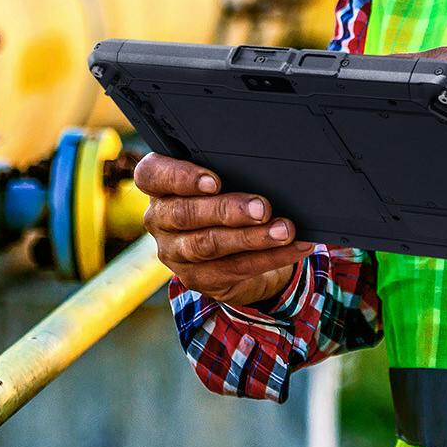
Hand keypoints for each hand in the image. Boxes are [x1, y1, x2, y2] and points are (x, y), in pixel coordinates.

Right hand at [134, 153, 316, 307]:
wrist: (232, 246)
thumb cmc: (226, 198)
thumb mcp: (223, 181)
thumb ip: (230, 172)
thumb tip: (267, 167)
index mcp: (159, 186)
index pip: (151, 175)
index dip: (181, 178)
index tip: (215, 181)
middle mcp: (159, 220)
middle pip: (185, 213)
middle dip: (227, 210)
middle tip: (263, 208)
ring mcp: (174, 252)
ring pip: (209, 244)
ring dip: (252, 238)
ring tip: (284, 231)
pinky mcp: (196, 278)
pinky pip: (234, 269)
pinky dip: (270, 257)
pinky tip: (294, 247)